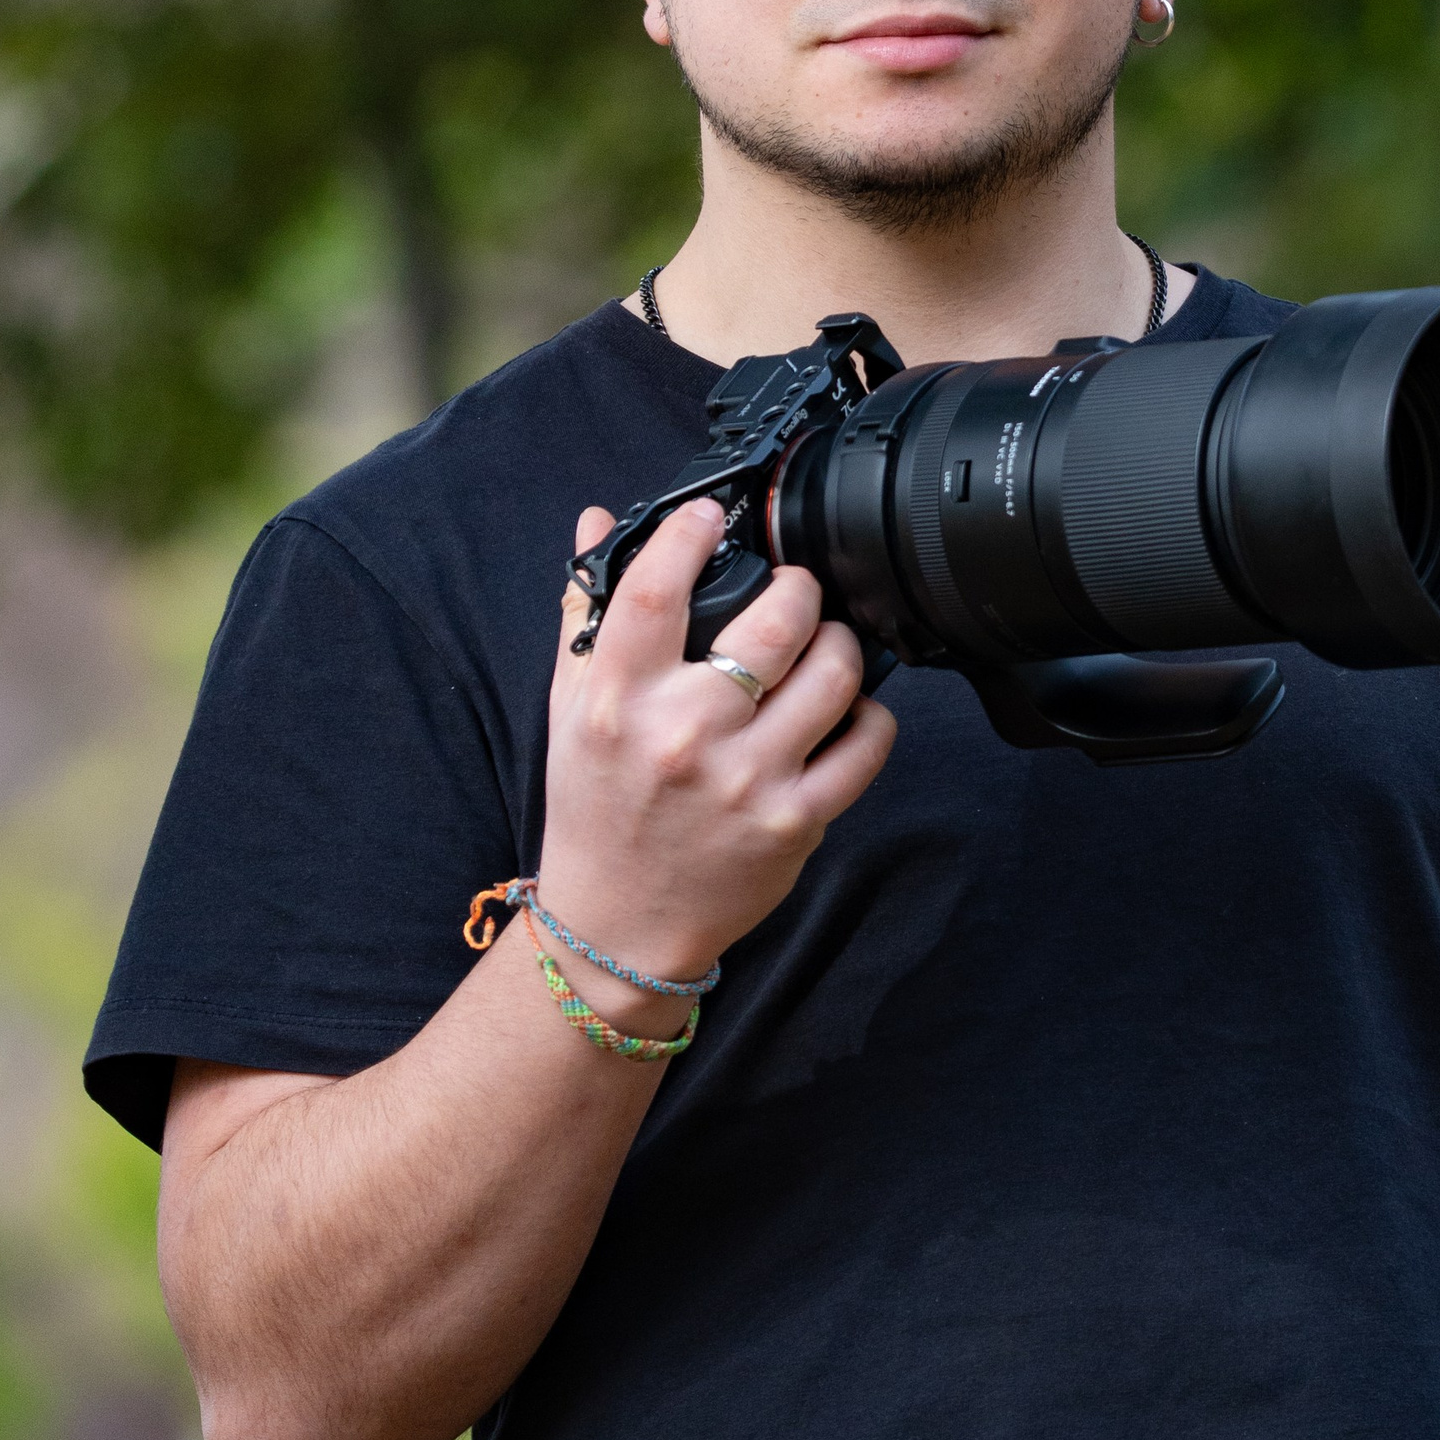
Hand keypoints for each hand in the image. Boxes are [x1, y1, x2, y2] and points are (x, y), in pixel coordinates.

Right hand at [534, 498, 895, 1004]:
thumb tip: (600, 523)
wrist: (619, 924)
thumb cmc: (597, 810)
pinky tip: (848, 709)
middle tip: (794, 591)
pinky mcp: (794, 821)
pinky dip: (869, 715)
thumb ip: (588, 615)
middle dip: (797, 587)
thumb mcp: (570, 711)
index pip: (653, 593)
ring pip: (831, 675)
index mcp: (616, 703)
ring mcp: (745, 781)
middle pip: (772, 623)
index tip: (709, 515)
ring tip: (826, 645)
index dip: (688, 535)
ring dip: (840, 644)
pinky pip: (865, 744)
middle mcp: (682, 737)